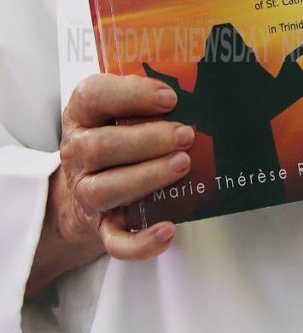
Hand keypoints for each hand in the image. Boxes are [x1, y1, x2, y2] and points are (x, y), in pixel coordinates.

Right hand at [43, 74, 193, 270]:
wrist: (85, 185)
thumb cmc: (114, 135)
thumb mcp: (119, 108)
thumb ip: (146, 97)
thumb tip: (195, 90)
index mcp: (82, 114)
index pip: (93, 96)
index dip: (132, 94)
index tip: (170, 97)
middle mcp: (78, 152)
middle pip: (101, 146)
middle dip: (148, 140)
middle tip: (185, 135)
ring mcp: (86, 192)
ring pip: (106, 190)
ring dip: (148, 176)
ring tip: (183, 165)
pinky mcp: (100, 226)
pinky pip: (116, 241)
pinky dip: (141, 242)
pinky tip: (168, 230)